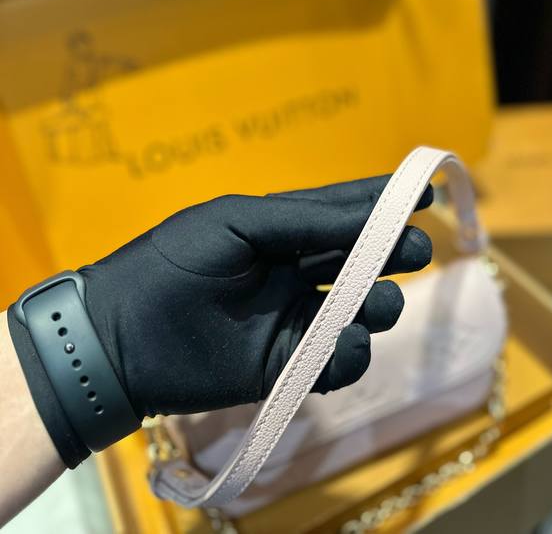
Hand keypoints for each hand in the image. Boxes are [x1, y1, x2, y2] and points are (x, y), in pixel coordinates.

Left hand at [81, 175, 432, 419]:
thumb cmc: (174, 262)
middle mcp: (292, 272)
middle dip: (391, 253)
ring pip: (358, 311)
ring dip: (377, 303)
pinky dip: (350, 351)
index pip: (340, 212)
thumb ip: (302, 219)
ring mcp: (292, 320)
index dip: (382, 204)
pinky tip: (345, 341)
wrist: (120, 339)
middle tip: (412, 251)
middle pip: (359, 261)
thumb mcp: (236, 224)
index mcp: (278, 231)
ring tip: (374, 300)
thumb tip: (365, 214)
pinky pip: (336, 360)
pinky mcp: (286, 367)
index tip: (422, 194)